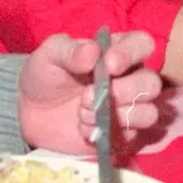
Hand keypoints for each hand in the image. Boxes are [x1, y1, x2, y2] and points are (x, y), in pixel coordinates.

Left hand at [19, 31, 161, 153]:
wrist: (30, 112)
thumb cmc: (45, 75)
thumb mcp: (50, 55)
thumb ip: (69, 51)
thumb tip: (93, 50)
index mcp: (117, 51)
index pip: (142, 45)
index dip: (132, 54)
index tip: (109, 65)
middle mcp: (129, 78)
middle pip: (152, 84)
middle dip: (124, 92)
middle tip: (87, 96)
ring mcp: (127, 108)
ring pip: (149, 113)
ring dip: (116, 117)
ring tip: (83, 114)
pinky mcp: (121, 134)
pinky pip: (131, 137)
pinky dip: (106, 134)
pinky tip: (83, 129)